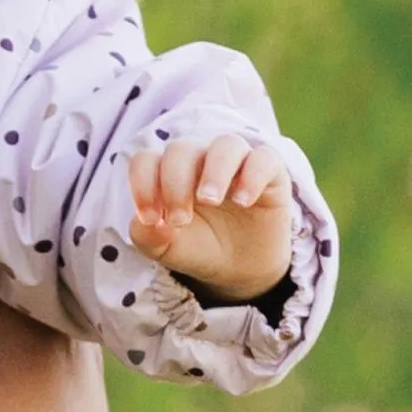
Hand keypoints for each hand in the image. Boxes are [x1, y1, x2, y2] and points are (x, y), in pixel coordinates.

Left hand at [126, 134, 291, 302]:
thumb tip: (154, 223)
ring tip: (210, 200)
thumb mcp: (164, 248)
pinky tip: (242, 201)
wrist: (238, 267)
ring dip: (214, 171)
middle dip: (175, 183)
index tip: (150, 218)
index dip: (142, 184)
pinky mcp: (269, 173)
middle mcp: (200, 160)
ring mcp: (236, 163)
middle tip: (180, 220)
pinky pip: (264, 158)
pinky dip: (252, 176)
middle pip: (181, 149)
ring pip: (226, 144)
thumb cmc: (196, 247)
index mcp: (167, 172)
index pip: (146, 160)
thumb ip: (146, 236)